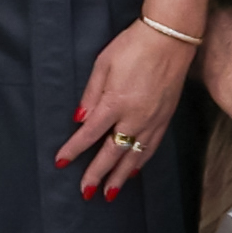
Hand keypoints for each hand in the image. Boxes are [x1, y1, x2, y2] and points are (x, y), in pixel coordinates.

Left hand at [57, 20, 191, 196]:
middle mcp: (135, 117)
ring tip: (110, 193)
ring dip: (121, 176)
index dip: (74, 150)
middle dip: (97, 174)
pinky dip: (140, 162)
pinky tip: (134, 171)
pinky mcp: (165, 118)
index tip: (61, 162)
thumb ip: (90, 94)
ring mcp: (152, 120)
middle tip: (86, 192)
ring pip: (134, 156)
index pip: (90, 134)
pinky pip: (151, 147)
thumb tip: (80, 119)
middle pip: (112, 153)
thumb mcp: (103, 64)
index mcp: (115, 102)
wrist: (170, 38)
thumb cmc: (133, 46)